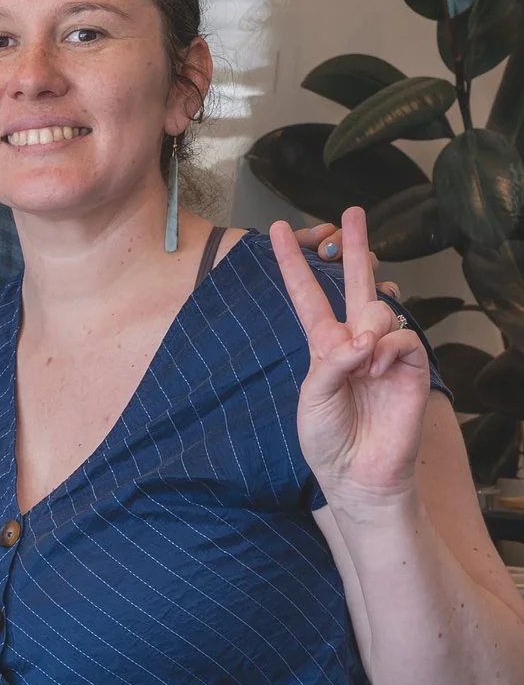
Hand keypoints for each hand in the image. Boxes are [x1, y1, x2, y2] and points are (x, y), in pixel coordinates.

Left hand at [273, 209, 432, 513]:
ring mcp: (384, 351)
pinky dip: (387, 347)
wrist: (358, 473)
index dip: (292, 264)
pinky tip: (377, 368)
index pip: (307, 296)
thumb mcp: (313, 398)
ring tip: (362, 362)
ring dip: (368, 329)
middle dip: (356, 247)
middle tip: (353, 211)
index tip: (273, 230)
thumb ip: (331, 362)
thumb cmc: (327, 438)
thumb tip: (361, 338)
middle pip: (356, 283)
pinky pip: (402, 335)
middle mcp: (354, 341)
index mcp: (322, 346)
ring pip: (379, 308)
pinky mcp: (411, 365)